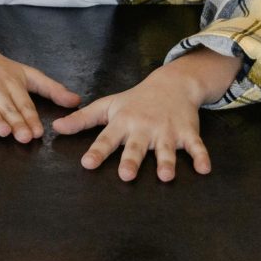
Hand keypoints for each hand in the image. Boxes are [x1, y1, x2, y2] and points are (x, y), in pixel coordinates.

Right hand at [0, 16, 81, 142]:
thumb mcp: (26, 73)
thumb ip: (50, 89)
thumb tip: (77, 101)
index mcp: (11, 83)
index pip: (23, 103)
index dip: (30, 118)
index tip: (37, 133)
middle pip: (5, 106)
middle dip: (15, 121)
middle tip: (24, 138)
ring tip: (3, 131)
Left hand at [53, 51, 236, 180]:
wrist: (171, 84)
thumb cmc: (134, 100)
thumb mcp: (107, 106)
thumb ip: (82, 119)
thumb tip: (55, 128)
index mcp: (123, 122)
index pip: (107, 139)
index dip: (96, 151)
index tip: (87, 164)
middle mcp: (144, 127)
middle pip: (136, 147)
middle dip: (131, 160)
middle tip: (125, 175)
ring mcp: (167, 130)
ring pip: (166, 149)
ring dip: (166, 162)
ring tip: (165, 176)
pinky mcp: (188, 132)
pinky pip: (196, 146)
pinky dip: (202, 157)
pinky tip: (204, 169)